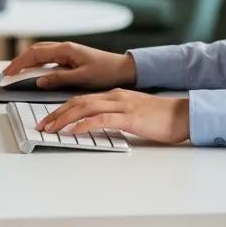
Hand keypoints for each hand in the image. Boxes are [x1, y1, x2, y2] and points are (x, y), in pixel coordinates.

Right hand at [3, 41, 135, 89]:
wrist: (122, 69)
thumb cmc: (105, 71)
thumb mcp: (81, 77)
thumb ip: (59, 78)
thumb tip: (38, 80)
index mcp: (66, 49)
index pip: (35, 54)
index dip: (19, 63)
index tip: (8, 72)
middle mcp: (64, 48)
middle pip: (35, 51)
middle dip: (19, 61)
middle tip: (7, 74)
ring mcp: (67, 52)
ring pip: (41, 54)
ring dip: (27, 62)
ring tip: (16, 74)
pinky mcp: (70, 58)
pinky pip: (48, 60)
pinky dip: (37, 65)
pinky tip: (33, 73)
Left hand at [37, 88, 189, 144]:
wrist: (183, 115)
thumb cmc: (160, 118)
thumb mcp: (132, 115)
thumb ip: (115, 118)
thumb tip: (97, 128)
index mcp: (114, 95)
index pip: (81, 100)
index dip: (62, 109)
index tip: (48, 120)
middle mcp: (115, 96)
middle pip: (78, 101)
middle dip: (56, 114)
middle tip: (42, 126)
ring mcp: (122, 105)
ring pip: (86, 108)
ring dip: (65, 119)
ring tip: (51, 129)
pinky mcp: (130, 117)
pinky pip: (103, 119)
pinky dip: (86, 124)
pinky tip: (74, 131)